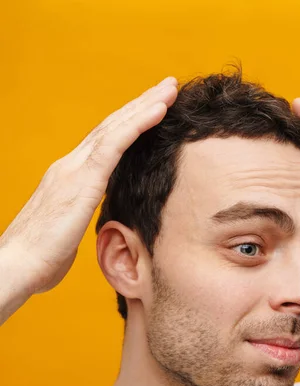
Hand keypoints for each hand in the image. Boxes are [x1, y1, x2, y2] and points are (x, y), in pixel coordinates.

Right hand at [0, 77, 177, 294]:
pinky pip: (115, 143)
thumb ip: (78, 222)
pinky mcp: (81, 180)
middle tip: (165, 88)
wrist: (15, 267)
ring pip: (115, 127)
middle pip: (110, 127)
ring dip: (144, 105)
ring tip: (169, 88)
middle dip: (139, 105)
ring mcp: (73, 170)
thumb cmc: (39, 262)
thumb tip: (85, 227)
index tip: (151, 111)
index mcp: (67, 180)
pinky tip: (159, 109)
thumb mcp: (66, 237)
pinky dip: (138, 123)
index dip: (127, 125)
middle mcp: (69, 167)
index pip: (102, 144)